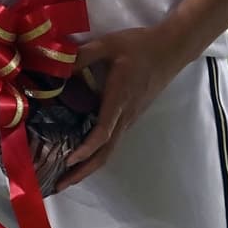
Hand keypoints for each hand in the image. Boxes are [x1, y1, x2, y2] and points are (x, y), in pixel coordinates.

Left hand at [56, 26, 177, 191]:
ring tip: (67, 175)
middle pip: (105, 153)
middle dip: (83, 171)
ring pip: (109, 149)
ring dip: (88, 165)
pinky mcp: (131, 115)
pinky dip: (97, 153)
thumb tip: (57, 66)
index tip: (69, 160)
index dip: (86, 149)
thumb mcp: (109, 44)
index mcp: (118, 99)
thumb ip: (83, 54)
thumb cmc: (140, 46)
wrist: (170, 50)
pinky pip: (113, 140)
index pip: (103, 132)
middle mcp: (125, 115)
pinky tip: (84, 152)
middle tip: (59, 184)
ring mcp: (130, 118)